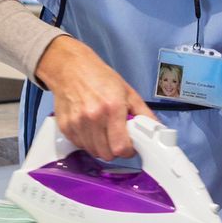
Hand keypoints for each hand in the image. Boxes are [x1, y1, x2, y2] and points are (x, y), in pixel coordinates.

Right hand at [34, 36, 154, 158]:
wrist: (71, 68)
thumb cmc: (100, 78)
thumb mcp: (128, 92)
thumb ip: (144, 113)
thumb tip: (156, 130)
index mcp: (112, 107)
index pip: (121, 147)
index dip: (128, 151)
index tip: (129, 146)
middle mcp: (93, 117)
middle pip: (107, 154)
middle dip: (115, 150)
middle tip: (117, 138)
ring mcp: (77, 123)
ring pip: (93, 152)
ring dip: (101, 147)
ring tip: (103, 131)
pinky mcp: (65, 126)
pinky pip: (80, 146)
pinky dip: (87, 142)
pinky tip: (91, 129)